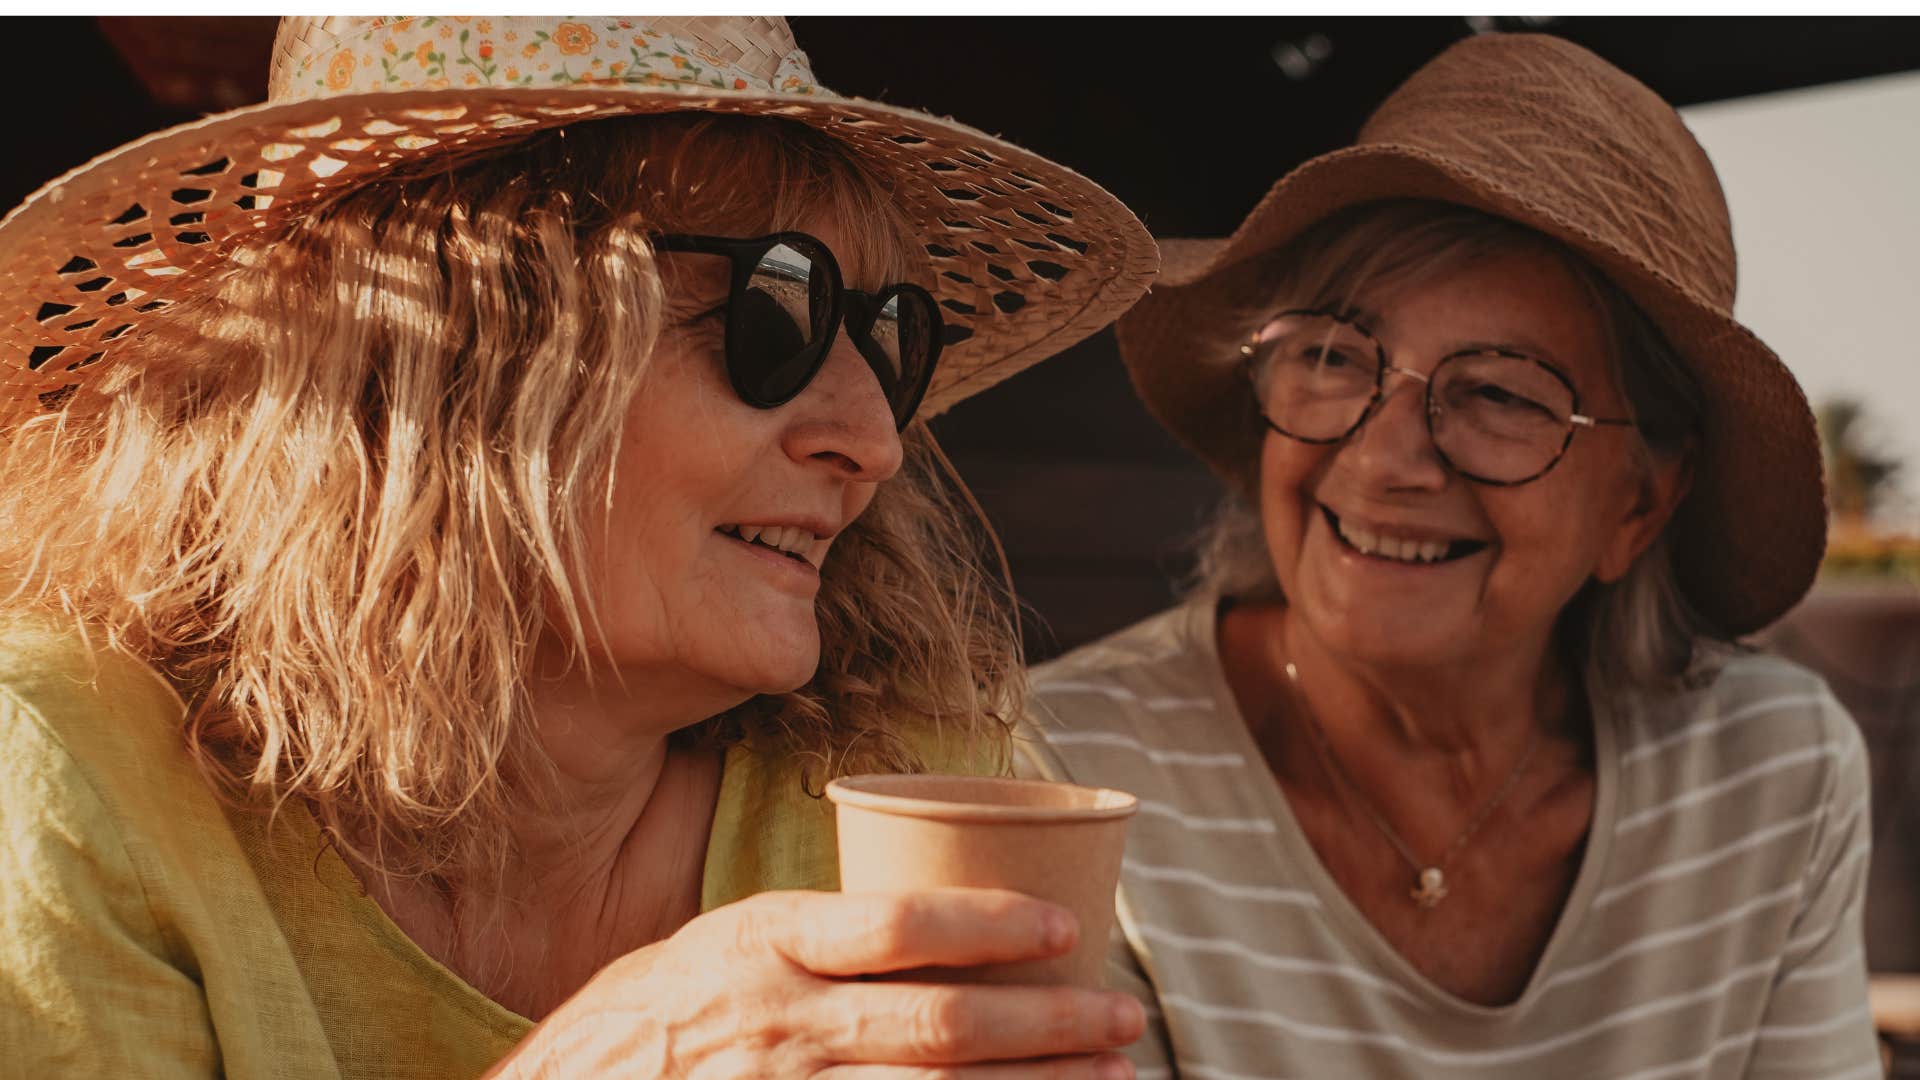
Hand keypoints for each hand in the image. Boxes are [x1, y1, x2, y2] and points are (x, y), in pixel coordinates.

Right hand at [488, 887, 1142, 1078]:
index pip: (895, 922)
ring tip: (1107, 1075)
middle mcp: (777, 1020)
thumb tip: (935, 918)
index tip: (1067, 929)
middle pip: (938, 1023)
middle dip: (1047, 1023)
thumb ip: (816, 936)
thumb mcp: (722, 942)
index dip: (992, 922)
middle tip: (1122, 1017)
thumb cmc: (654, 1014)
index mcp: (764, 941)